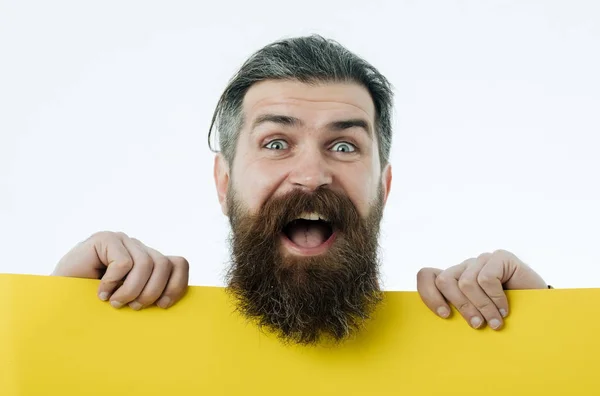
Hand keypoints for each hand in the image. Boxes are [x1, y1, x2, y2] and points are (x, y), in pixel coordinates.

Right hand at [52, 231, 188, 309]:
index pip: (179, 264)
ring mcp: (122, 241)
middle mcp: (139, 248)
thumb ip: (151, 295)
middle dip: (151, 291)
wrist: (59, 302)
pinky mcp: (105, 239)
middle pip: (163, 265)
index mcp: (150, 261)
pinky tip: (100, 291)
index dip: (177, 284)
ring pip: (145, 264)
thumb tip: (174, 304)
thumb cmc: (97, 306)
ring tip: (115, 303)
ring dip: (131, 290)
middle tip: (133, 307)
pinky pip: (123, 263)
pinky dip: (113, 282)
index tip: (163, 306)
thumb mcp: (132, 302)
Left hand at [416, 249, 547, 329]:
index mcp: (454, 279)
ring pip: (467, 283)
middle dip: (461, 307)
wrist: (540, 314)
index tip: (445, 315)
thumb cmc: (503, 318)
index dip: (429, 294)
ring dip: (483, 308)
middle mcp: (465, 266)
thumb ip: (458, 313)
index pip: (427, 275)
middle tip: (477, 325)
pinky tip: (506, 309)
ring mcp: (482, 260)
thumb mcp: (475, 317)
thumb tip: (441, 321)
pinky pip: (487, 279)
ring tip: (496, 322)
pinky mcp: (500, 257)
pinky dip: (496, 299)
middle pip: (445, 281)